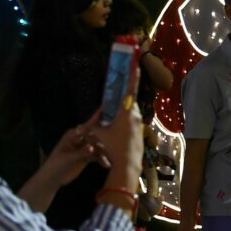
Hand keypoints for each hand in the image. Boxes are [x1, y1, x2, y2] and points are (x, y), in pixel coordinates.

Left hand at [44, 112, 108, 184]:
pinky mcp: (87, 156)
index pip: (87, 126)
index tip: (107, 110)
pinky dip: (102, 159)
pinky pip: (98, 155)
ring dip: (105, 152)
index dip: (96, 119)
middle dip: (106, 138)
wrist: (53, 178)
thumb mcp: (68, 158)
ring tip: (113, 157)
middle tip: (118, 139)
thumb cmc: (56, 165)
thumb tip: (92, 148)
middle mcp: (80, 139)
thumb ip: (81, 153)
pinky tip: (107, 165)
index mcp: (73, 135)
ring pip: (99, 146)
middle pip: (96, 135)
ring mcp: (84, 148)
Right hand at [99, 69, 144, 191]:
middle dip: (123, 98)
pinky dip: (125, 121)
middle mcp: (136, 116)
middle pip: (129, 103)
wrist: (128, 164)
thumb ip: (95, 125)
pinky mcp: (140, 132)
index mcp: (126, 113)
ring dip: (123, 112)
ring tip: (114, 114)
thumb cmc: (112, 147)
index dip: (132, 78)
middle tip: (117, 92)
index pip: (129, 91)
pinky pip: (132, 122)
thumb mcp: (98, 134)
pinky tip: (118, 128)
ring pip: (131, 113)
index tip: (136, 67)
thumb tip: (89, 123)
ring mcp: (140, 125)